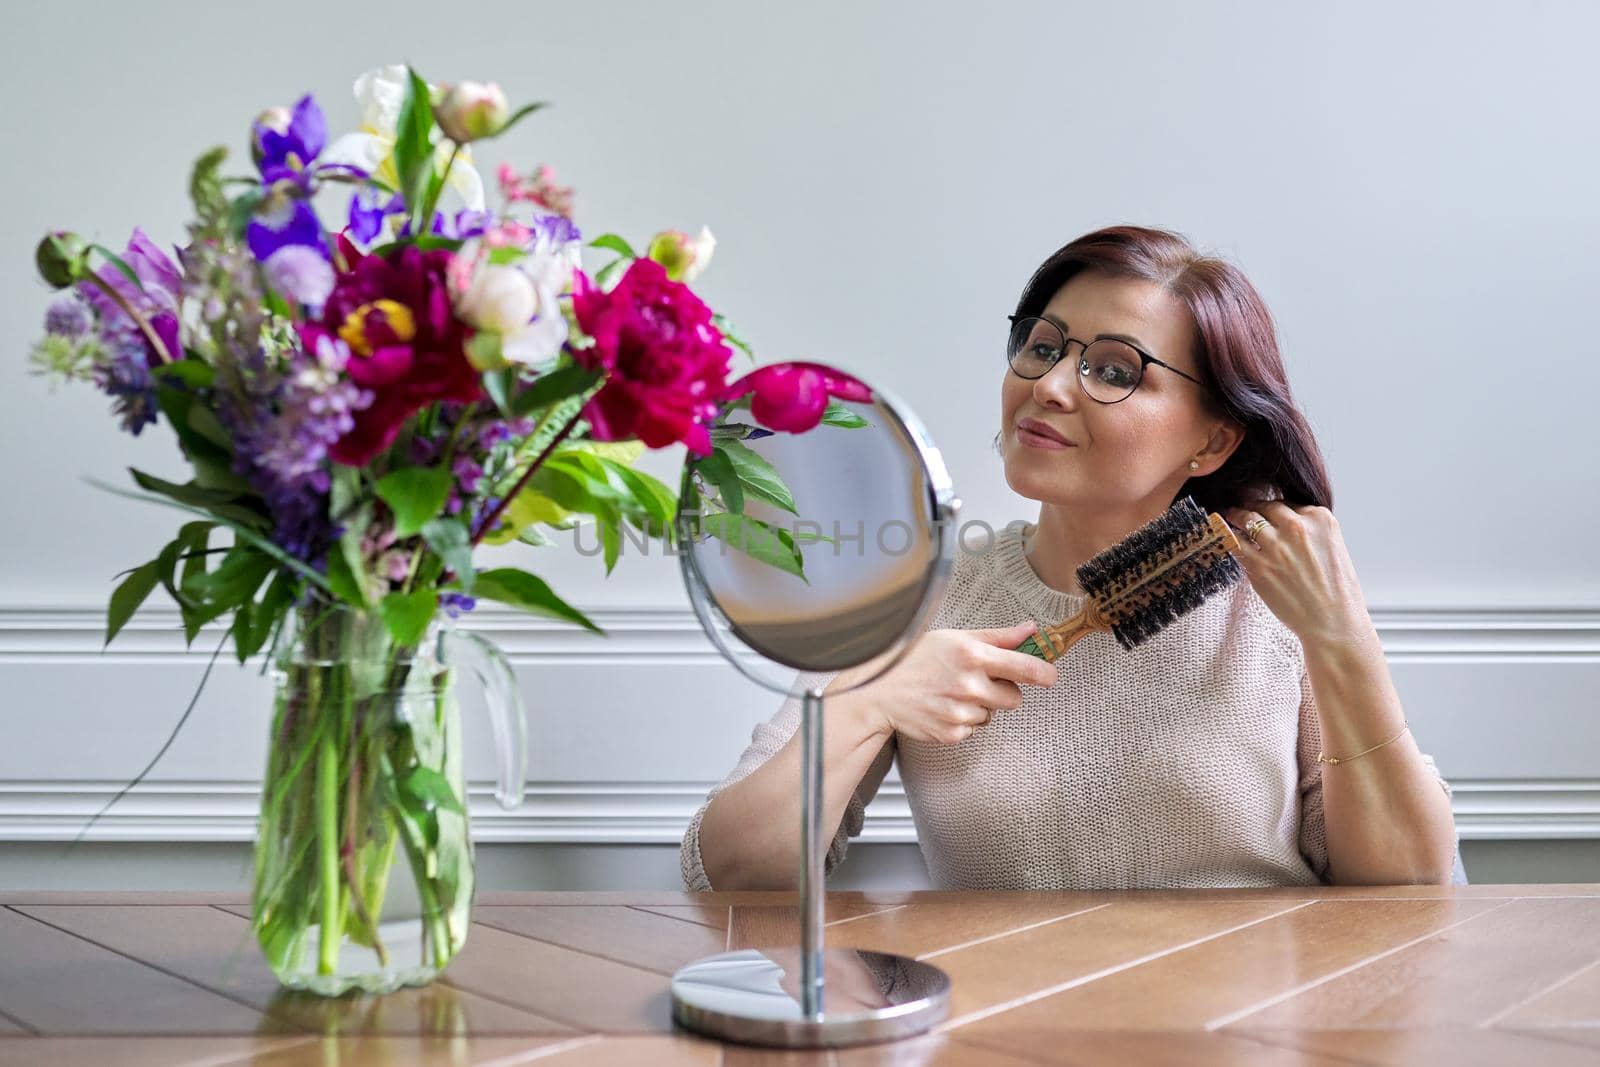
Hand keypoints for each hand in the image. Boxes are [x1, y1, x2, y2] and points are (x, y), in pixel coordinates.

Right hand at [852, 622, 1056, 744]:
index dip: (1044, 672)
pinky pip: (973, 729)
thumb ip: (997, 636)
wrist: (878, 690)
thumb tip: (1032, 630)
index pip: (1026, 668)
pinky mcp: (951, 733)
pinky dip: (963, 721)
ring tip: (952, 692)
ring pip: (992, 714)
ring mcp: (960, 712)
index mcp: (973, 655)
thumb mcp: (955, 637)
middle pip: (1014, 698)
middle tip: (978, 680)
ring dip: (980, 706)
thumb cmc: (915, 657)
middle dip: (1002, 690)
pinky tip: (943, 706)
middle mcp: (969, 685)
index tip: (1049, 675)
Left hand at [1223, 500, 1375, 646]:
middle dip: (1253, 507)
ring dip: (1237, 516)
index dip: (1275, 509)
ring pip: (1247, 519)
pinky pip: (1235, 543)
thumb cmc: (1336, 589)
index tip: (1266, 510)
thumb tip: (1284, 523)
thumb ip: (1311, 531)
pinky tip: (1228, 538)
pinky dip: (1230, 538)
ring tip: (1231, 516)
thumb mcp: (1333, 547)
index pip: (1289, 503)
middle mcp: (1297, 527)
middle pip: (1266, 506)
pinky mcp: (1258, 564)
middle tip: (1243, 508)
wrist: (1332, 620)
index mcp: (1320, 519)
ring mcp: (1276, 545)